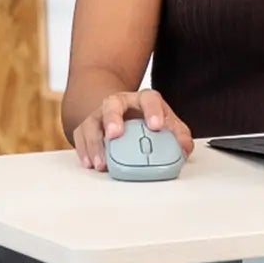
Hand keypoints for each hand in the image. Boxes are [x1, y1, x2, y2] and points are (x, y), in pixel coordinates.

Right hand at [73, 90, 193, 171]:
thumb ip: (179, 136)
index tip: (156, 126)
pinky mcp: (87, 128)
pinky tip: (89, 163)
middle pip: (112, 104)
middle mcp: (119, 103)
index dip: (153, 111)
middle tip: (115, 134)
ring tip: (101, 163)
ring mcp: (101, 115)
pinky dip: (84, 151)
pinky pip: (80, 136)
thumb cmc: (149, 122)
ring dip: (95, 143)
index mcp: (143, 100)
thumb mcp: (170, 126)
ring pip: (92, 123)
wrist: (126, 115)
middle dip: (113, 118)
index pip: (149, 99)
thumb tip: (183, 148)